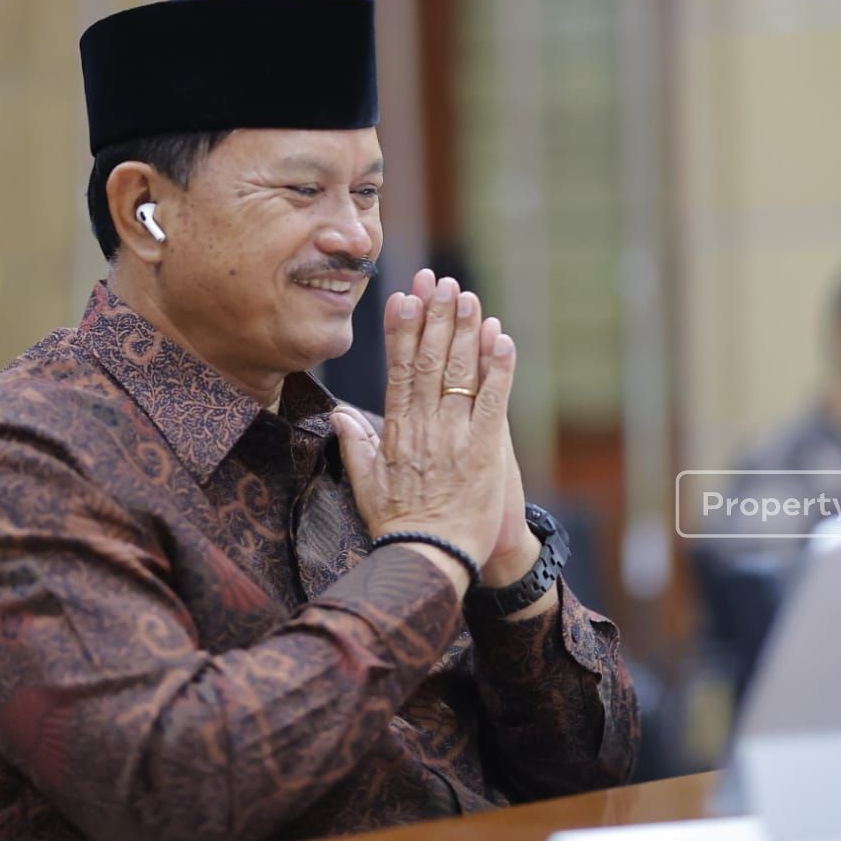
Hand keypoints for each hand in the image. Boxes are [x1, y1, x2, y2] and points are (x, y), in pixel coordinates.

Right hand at [332, 270, 516, 593]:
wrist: (427, 560)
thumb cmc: (397, 527)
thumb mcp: (365, 486)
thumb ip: (354, 446)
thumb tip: (337, 415)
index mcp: (396, 431)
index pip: (399, 370)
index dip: (402, 331)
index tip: (404, 298)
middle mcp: (423, 426)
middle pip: (429, 361)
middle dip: (434, 316)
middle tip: (439, 280)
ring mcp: (454, 436)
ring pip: (459, 373)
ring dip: (465, 331)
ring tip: (468, 296)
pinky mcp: (485, 450)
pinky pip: (493, 402)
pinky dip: (499, 369)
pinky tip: (502, 339)